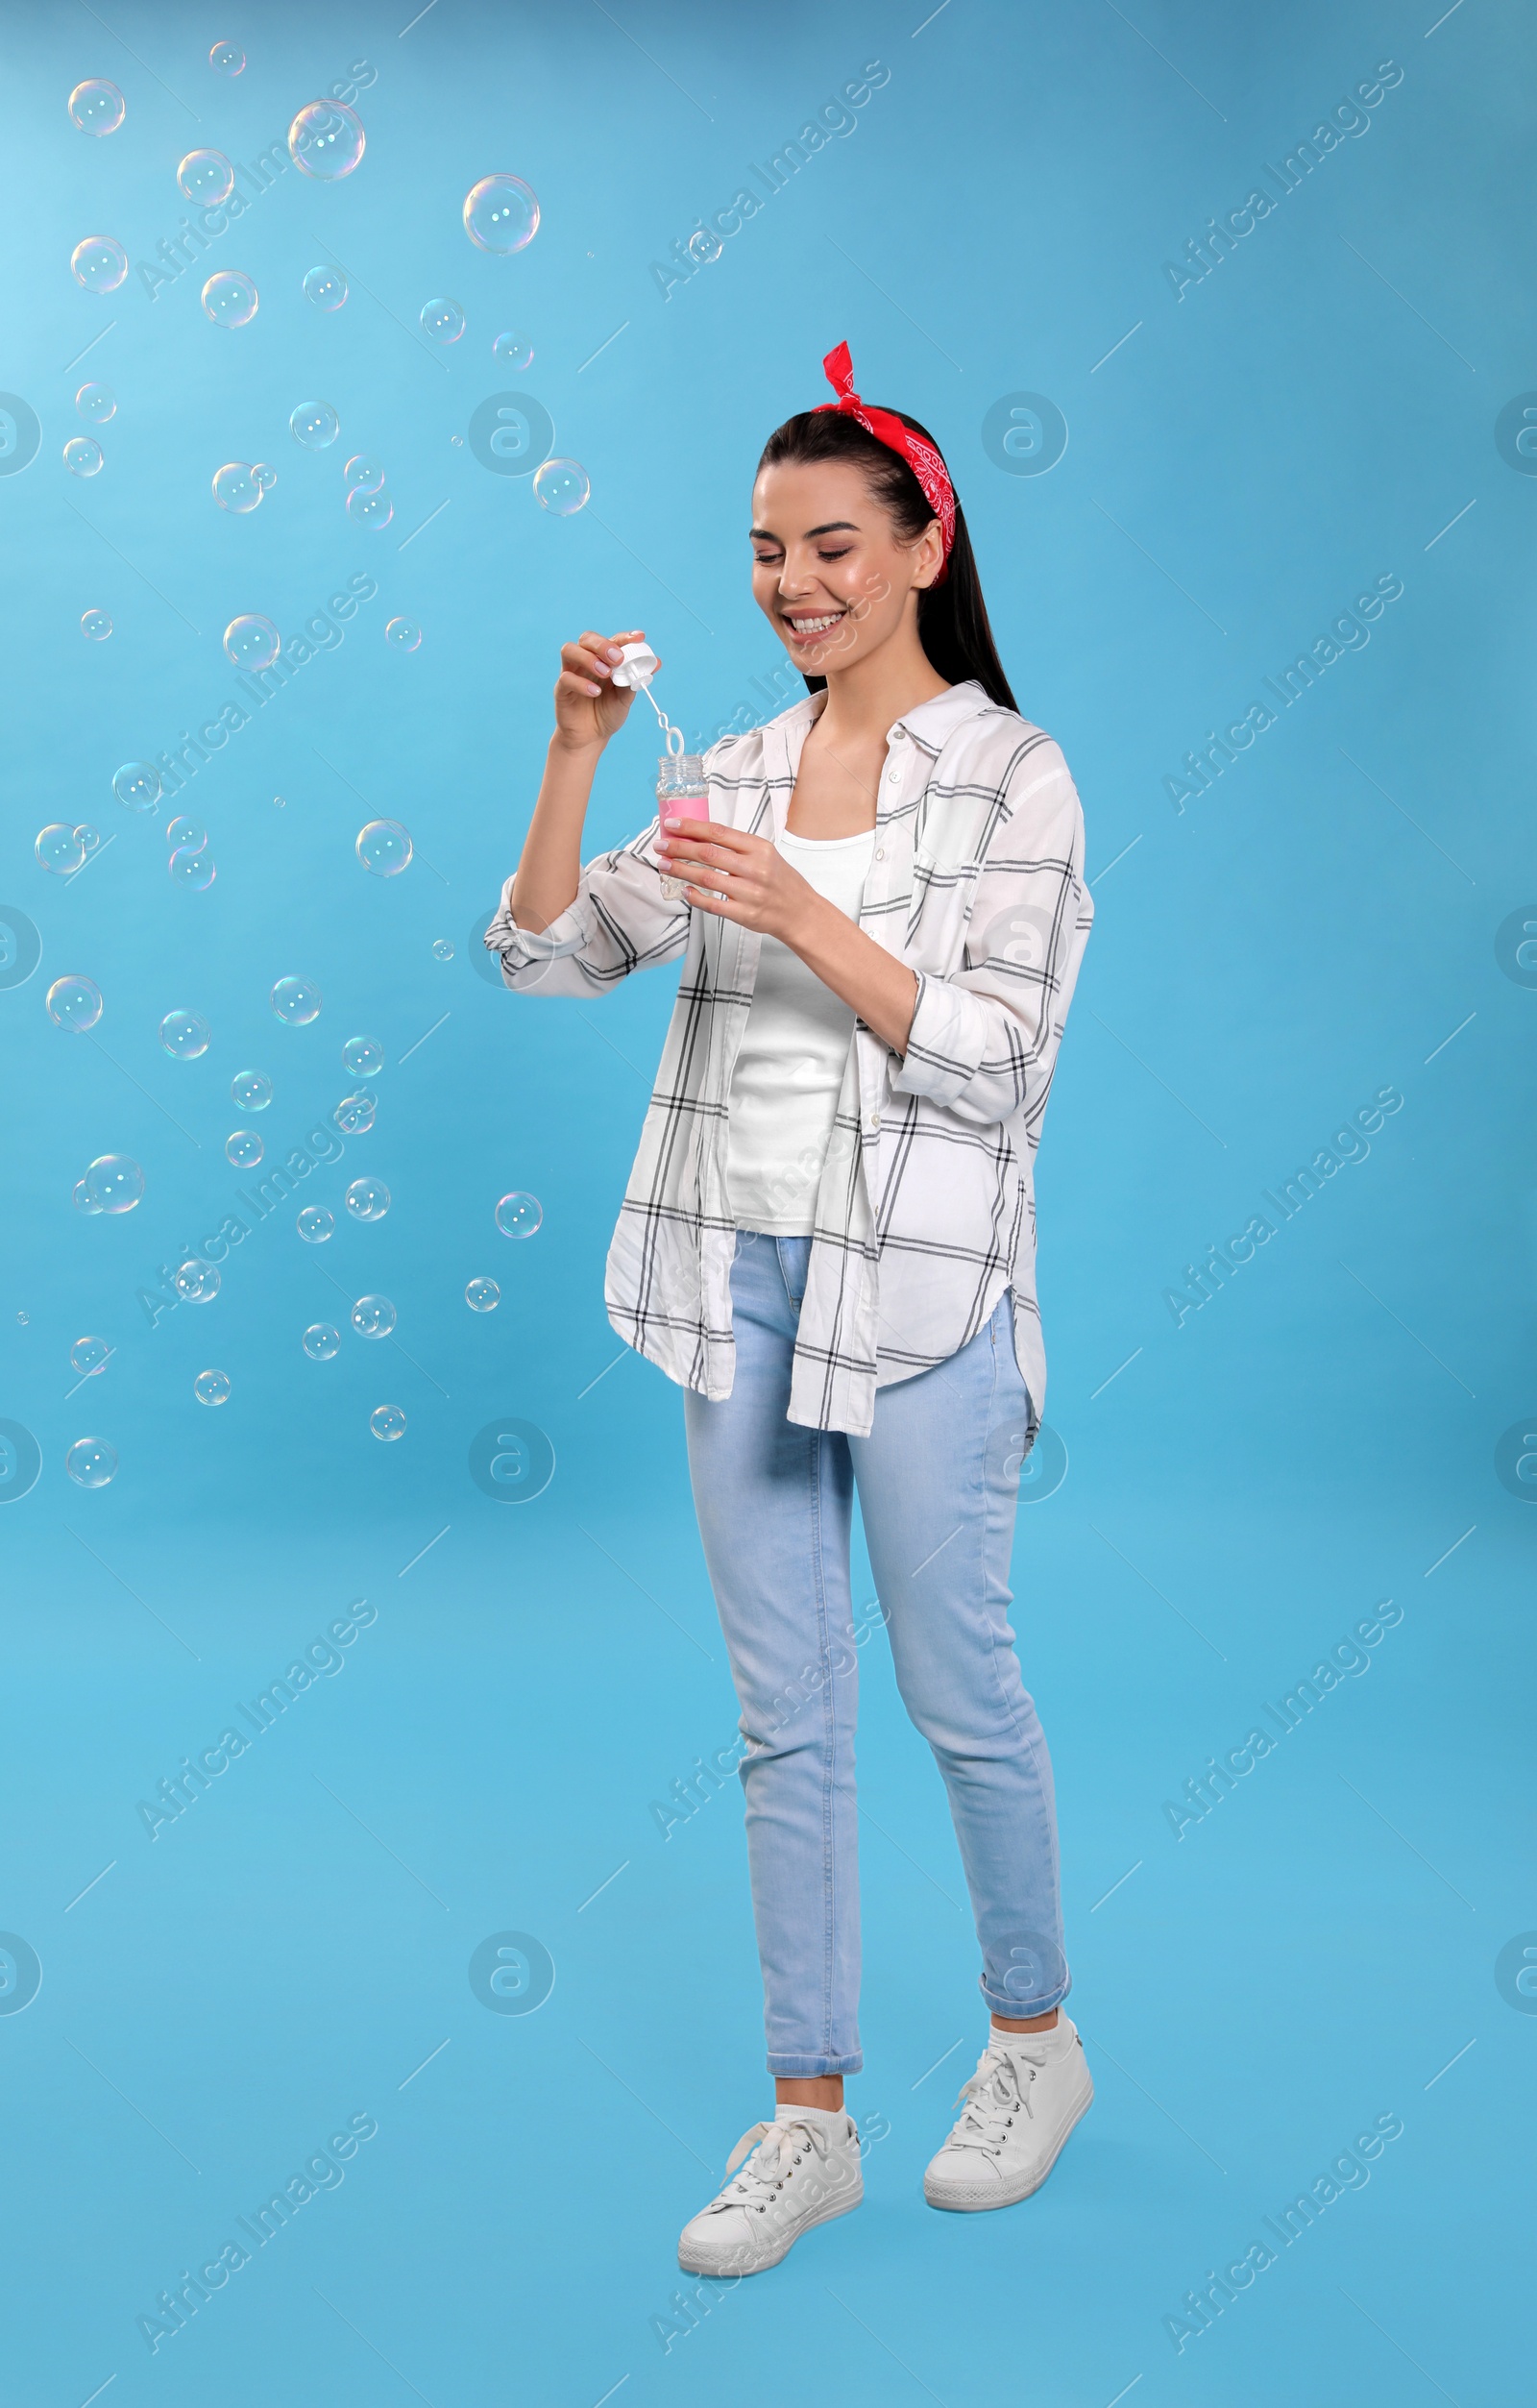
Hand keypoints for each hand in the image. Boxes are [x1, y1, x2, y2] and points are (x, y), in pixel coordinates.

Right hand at [553, 627, 653, 752]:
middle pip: (587, 638)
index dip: (625, 637)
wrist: (591, 738)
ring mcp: (571, 673)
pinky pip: (565, 678)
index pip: (612, 640)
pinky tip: (594, 693)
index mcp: (603, 659)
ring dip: (589, 658)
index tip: (639, 638)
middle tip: (618, 658)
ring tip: (606, 674)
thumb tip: (656, 663)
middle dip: (603, 644)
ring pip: (569, 650)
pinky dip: (581, 683)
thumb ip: (635, 680)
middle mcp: (585, 661)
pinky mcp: (561, 689)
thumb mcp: (625, 698)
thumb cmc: (607, 713)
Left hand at [654, 818, 817, 945]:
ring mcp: (750, 893)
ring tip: (664, 865)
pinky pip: (713, 904)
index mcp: (760, 849)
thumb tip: (699, 838)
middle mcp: (755, 868)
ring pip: (706, 878)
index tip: (672, 825)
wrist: (801, 912)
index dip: (691, 828)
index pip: (719, 833)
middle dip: (679, 848)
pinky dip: (695, 897)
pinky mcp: (745, 914)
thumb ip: (738, 847)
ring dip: (681, 870)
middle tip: (660, 846)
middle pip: (708, 854)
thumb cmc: (781, 881)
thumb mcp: (766, 855)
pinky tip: (683, 890)